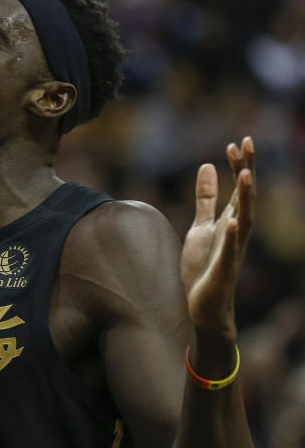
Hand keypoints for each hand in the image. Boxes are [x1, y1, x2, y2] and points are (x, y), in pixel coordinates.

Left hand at [181, 136, 255, 337]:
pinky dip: (231, 236)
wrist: (202, 306)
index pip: (239, 189)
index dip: (239, 165)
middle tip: (247, 143)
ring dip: (245, 197)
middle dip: (247, 170)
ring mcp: (232, 251)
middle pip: (246, 197)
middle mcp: (236, 233)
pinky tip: (231, 221)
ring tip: (245, 173)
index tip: (237, 142)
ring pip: (244, 220)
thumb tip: (207, 166)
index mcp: (230, 222)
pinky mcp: (222, 270)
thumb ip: (205, 199)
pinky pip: (229, 251)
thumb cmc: (204, 266)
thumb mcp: (200, 227)